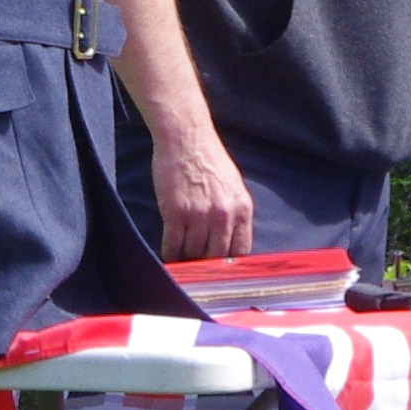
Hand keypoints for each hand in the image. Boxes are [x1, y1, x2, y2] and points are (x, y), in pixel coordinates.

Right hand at [153, 123, 255, 260]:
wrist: (186, 139)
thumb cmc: (209, 160)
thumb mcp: (233, 186)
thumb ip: (234, 213)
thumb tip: (229, 243)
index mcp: (242, 209)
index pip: (240, 250)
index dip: (229, 263)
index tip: (220, 270)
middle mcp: (223, 215)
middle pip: (216, 256)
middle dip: (206, 264)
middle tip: (197, 269)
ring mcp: (199, 215)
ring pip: (193, 253)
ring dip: (186, 260)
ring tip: (181, 262)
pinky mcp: (176, 213)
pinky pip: (173, 245)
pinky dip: (170, 254)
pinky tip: (168, 255)